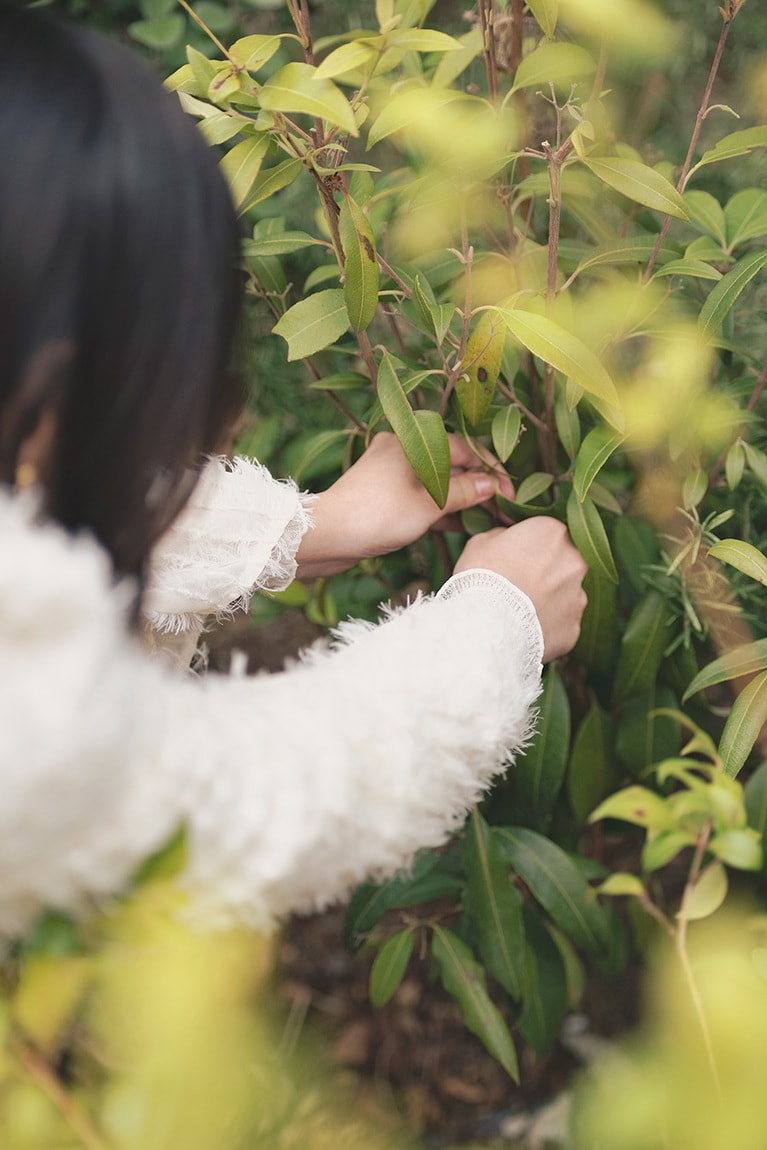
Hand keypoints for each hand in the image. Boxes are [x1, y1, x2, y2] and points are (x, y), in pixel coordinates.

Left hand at [296, 432, 513, 578]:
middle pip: (451, 462)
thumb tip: (490, 485)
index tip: (510, 495)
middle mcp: (401, 446)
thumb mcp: (428, 506)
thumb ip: (462, 492)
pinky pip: (419, 493)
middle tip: (501, 508)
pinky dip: (438, 506)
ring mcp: (390, 468)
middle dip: (477, 485)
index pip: (466, 449)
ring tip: (484, 518)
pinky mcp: (382, 490)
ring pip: (435, 479)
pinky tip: (459, 525)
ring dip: (459, 498)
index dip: (492, 472)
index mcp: (413, 439)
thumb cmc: (376, 516)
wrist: (326, 536)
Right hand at [453, 518, 587, 660]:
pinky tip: (524, 630)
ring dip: (548, 600)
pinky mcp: (574, 628)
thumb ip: (502, 536)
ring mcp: (578, 597)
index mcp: (554, 532)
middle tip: (518, 585)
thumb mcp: (480, 543)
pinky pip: (562, 624)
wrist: (486, 627)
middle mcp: (574, 562)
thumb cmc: (482, 578)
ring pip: (565, 595)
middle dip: (545, 572)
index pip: (549, 532)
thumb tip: (507, 539)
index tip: (514, 557)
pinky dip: (547, 626)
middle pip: (563, 563)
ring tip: (518, 612)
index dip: (531, 545)